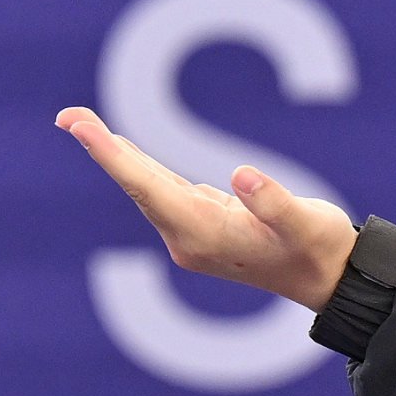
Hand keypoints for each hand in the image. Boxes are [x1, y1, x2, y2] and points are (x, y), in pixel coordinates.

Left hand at [59, 104, 357, 310]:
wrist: (329, 281)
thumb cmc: (320, 249)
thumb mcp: (307, 223)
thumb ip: (275, 203)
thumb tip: (242, 176)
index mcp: (204, 234)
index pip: (147, 187)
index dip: (111, 155)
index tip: (79, 127)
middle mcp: (188, 237)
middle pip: (137, 185)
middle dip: (102, 148)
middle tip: (66, 115)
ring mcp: (192, 235)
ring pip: (146, 187)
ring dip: (117, 156)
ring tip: (83, 124)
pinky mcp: (203, 227)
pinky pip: (161, 191)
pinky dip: (140, 167)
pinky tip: (125, 152)